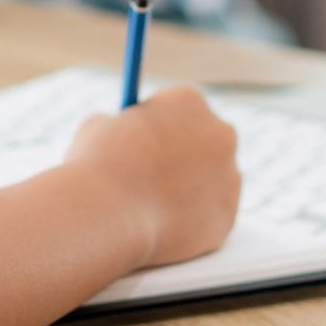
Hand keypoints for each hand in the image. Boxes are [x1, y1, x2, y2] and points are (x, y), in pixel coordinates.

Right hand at [64, 86, 240, 267]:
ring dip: (193, 189)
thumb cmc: (97, 165)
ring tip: (153, 205)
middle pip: (208, 139)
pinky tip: (164, 225)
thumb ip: (119, 125)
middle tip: (159, 171)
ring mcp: (228, 177)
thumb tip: (121, 132)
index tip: (149, 138)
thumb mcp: (98, 126)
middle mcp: (219, 133)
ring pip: (214, 181)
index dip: (162, 124)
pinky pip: (211, 217)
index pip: (182, 107)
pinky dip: (192, 222)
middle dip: (188, 154)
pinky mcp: (227, 218)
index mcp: (189, 100)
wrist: (108, 214)